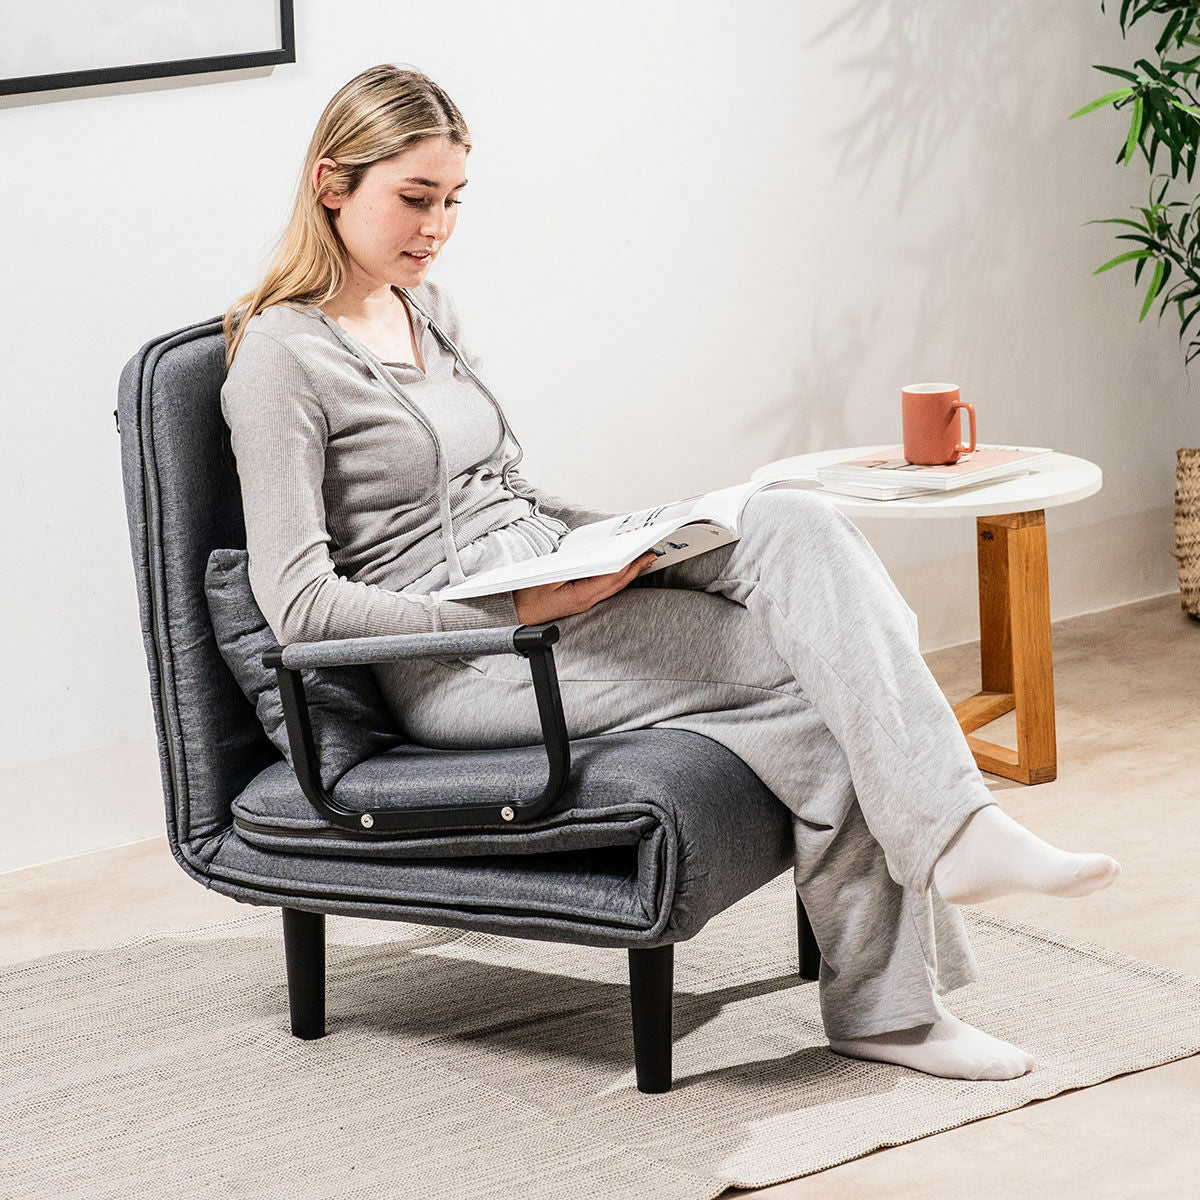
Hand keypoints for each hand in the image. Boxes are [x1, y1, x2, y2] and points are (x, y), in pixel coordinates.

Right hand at [513, 552, 658, 625]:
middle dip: (636, 567)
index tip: (644, 554)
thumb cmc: (526, 596)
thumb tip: (594, 557)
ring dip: (629, 572)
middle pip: (618, 582)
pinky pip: (604, 586)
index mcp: (581, 596)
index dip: (631, 565)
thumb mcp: (548, 577)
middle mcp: (586, 600)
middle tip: (652, 554)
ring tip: (642, 559)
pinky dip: (616, 576)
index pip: (613, 578)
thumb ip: (572, 567)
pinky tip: (621, 568)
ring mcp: (584, 601)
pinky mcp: (580, 599)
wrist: (515, 615)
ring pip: (613, 586)